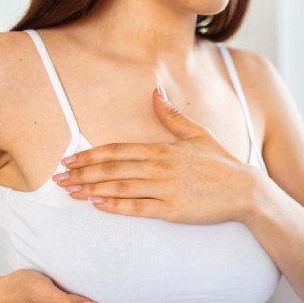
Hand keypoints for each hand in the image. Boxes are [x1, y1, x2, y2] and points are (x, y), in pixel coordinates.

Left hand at [52, 83, 260, 224]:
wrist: (246, 191)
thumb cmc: (221, 164)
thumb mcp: (197, 134)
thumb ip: (172, 116)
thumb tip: (155, 92)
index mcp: (163, 149)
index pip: (118, 150)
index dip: (91, 154)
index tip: (70, 159)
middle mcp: (160, 167)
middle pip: (113, 168)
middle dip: (82, 172)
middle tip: (57, 177)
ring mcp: (166, 189)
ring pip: (120, 187)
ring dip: (92, 188)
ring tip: (70, 191)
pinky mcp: (173, 210)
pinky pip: (138, 207)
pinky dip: (116, 206)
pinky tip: (97, 204)